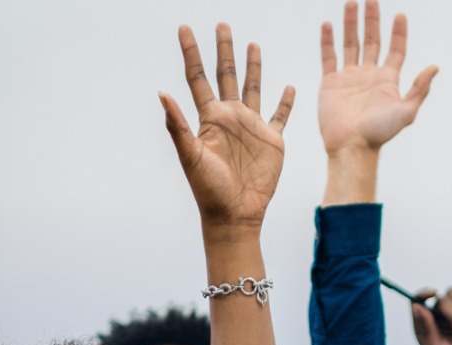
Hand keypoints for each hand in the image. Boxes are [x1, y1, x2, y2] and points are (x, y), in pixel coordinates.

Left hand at [160, 24, 295, 233]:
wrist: (234, 214)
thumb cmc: (208, 190)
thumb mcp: (191, 156)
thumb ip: (177, 125)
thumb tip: (161, 93)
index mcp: (209, 118)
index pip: (197, 78)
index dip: (191, 52)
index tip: (183, 27)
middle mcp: (230, 117)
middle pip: (226, 74)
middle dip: (224, 49)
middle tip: (222, 23)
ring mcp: (251, 127)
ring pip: (253, 87)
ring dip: (253, 66)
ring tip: (251, 44)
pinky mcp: (272, 140)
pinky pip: (281, 115)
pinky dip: (286, 101)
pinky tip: (289, 86)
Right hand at [318, 1, 436, 156]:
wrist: (351, 147)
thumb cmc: (379, 133)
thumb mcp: (406, 112)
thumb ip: (419, 89)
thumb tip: (435, 66)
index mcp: (387, 79)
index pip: (395, 49)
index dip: (398, 32)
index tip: (399, 15)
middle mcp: (368, 75)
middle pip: (372, 40)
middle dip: (372, 19)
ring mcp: (348, 77)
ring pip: (351, 44)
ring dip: (350, 24)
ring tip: (351, 3)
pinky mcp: (330, 83)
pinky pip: (329, 57)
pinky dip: (328, 41)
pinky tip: (328, 25)